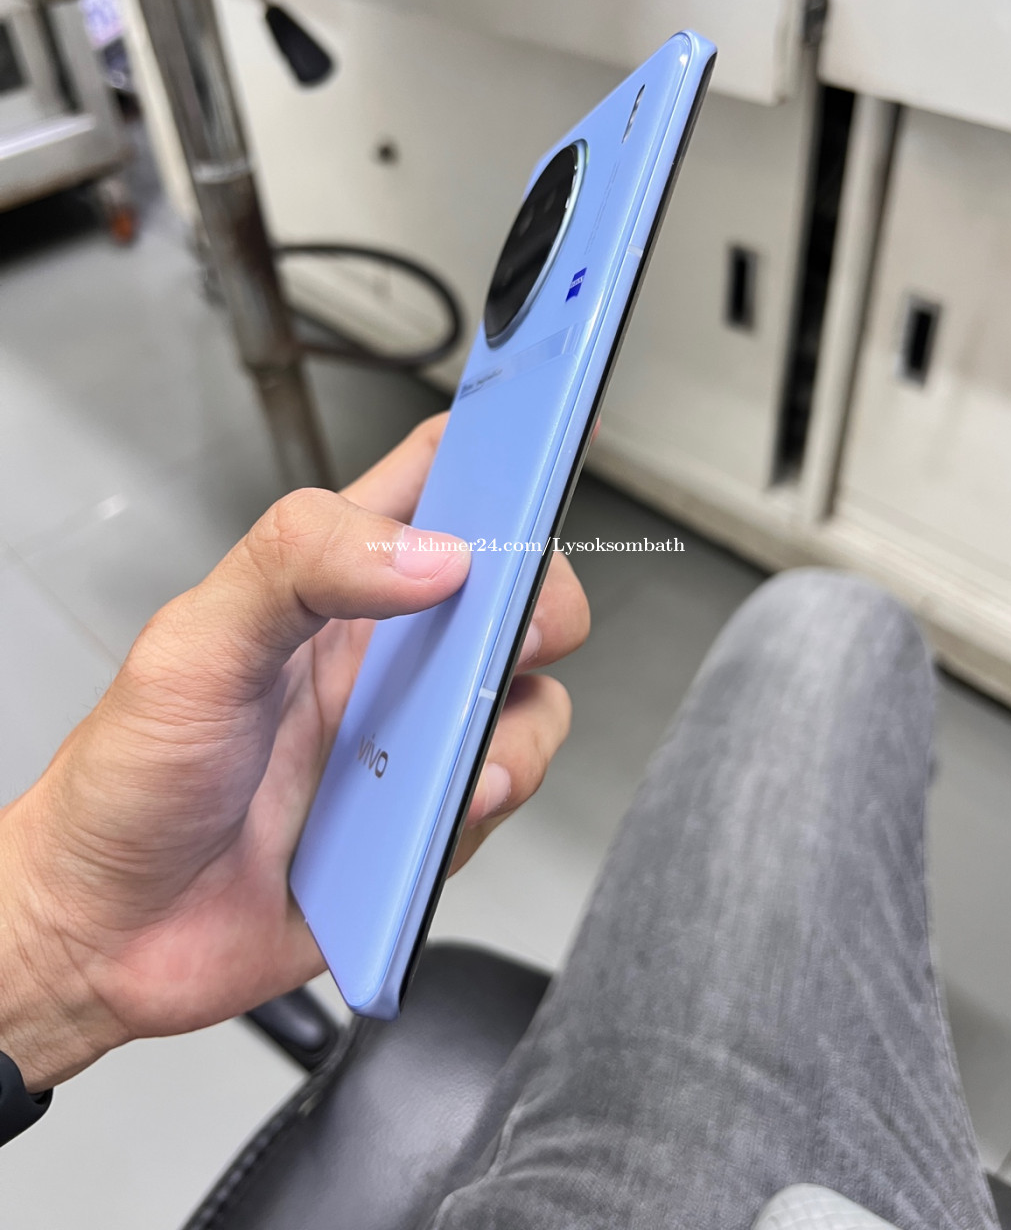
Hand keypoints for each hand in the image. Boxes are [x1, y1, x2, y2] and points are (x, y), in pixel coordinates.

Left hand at [0, 414, 589, 1091]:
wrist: (114, 933)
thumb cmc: (131, 780)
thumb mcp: (193, 645)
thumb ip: (298, 565)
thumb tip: (430, 554)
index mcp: (329, 582)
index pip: (432, 479)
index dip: (497, 441)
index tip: (551, 423)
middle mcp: (385, 650)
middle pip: (515, 585)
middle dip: (541, 596)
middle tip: (515, 622)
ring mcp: (412, 732)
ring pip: (530, 690)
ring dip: (515, 719)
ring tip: (452, 752)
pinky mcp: (429, 814)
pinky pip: (508, 783)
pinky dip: (495, 791)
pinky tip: (438, 806)